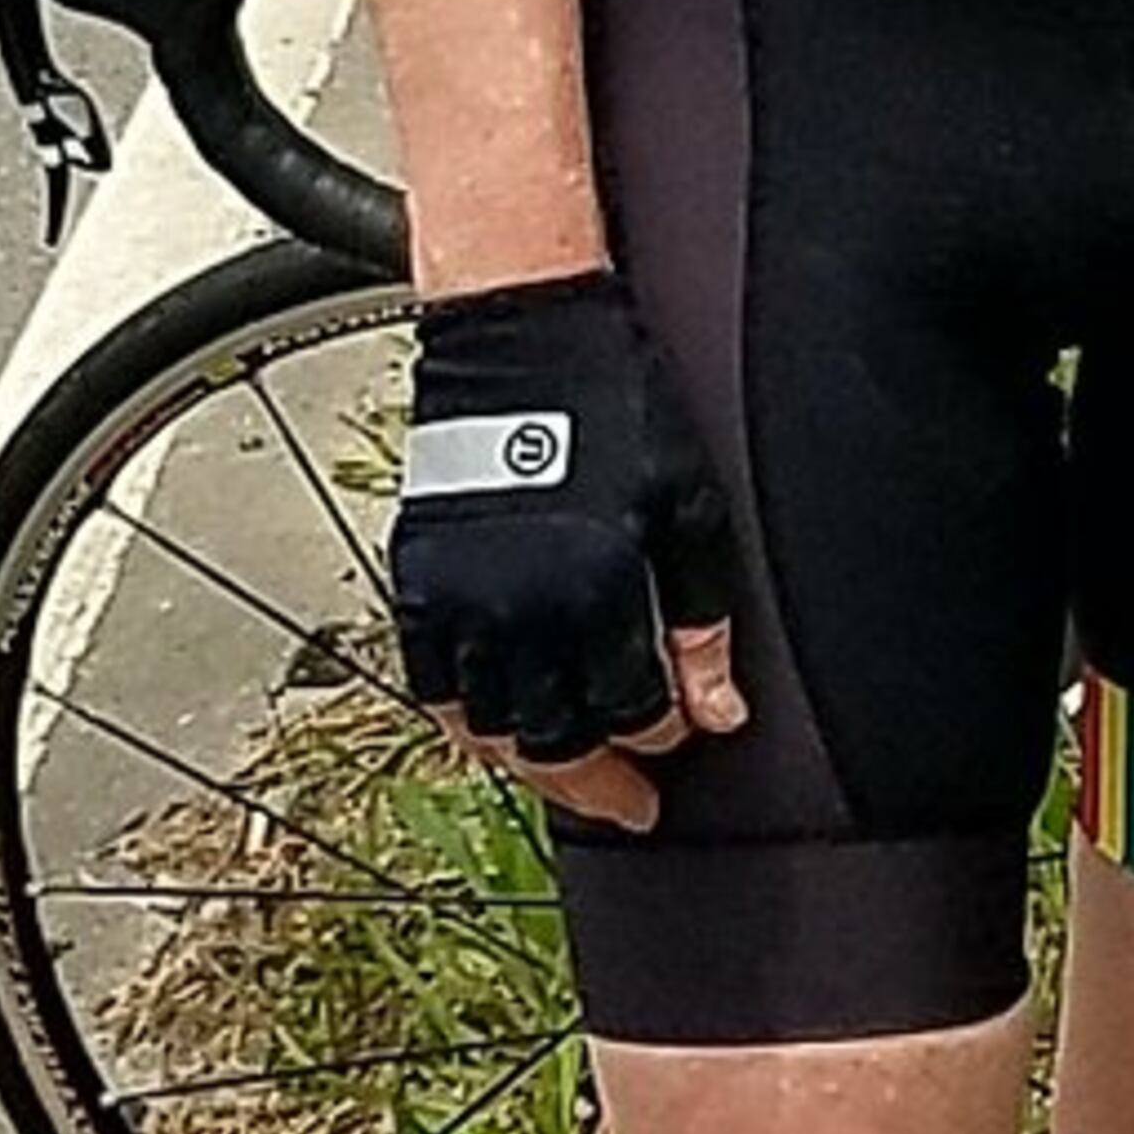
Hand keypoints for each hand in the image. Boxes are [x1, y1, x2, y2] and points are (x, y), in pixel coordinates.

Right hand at [388, 269, 748, 834]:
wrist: (518, 332)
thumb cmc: (614, 404)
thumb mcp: (688, 506)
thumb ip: (702, 621)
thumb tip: (719, 713)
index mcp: (596, 586)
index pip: (634, 709)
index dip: (663, 737)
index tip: (681, 741)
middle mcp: (519, 606)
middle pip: (556, 740)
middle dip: (599, 780)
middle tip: (630, 801)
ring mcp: (456, 597)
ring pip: (489, 729)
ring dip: (533, 762)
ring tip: (570, 771)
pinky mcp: (414, 579)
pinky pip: (432, 686)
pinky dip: (466, 722)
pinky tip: (500, 730)